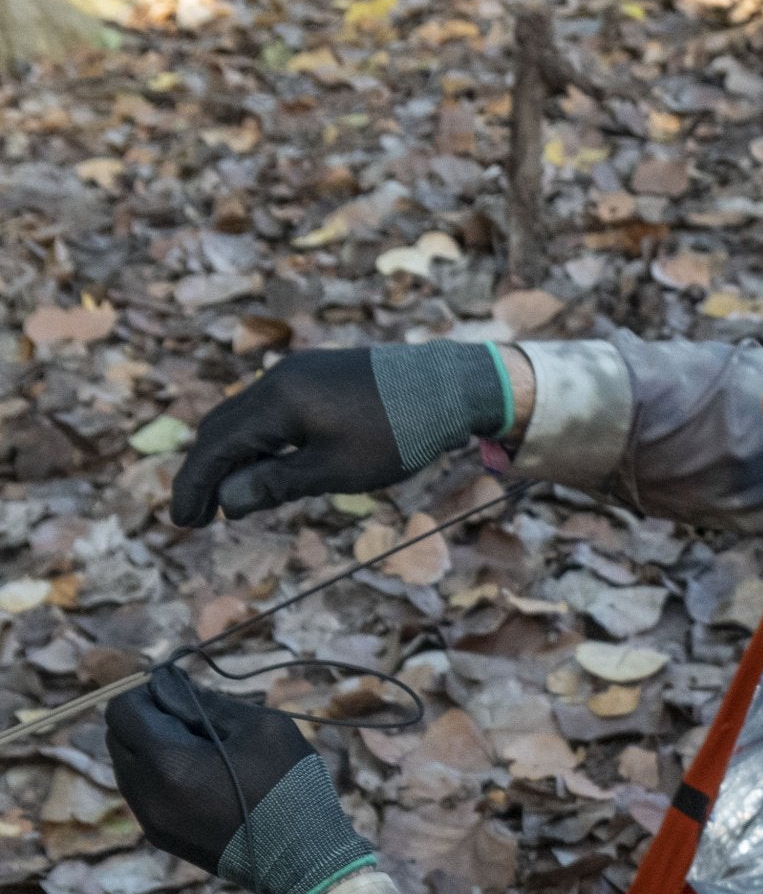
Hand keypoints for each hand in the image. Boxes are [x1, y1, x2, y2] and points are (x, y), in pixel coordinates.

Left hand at [106, 674, 376, 893]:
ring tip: (203, 756)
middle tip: (197, 725)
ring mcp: (150, 819)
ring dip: (153, 750)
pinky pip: (143, 793)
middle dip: (148, 721)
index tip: (184, 696)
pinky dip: (161, 777)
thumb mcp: (260, 727)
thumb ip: (205, 700)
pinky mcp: (161, 836)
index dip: (150, 693)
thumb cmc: (290, 785)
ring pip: (127, 766)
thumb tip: (168, 683)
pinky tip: (203, 782)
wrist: (305, 859)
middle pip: (117, 736)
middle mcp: (146, 792)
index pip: (122, 709)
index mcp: (167, 761)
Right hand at [171, 342, 510, 526]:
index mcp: (277, 401)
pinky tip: (266, 468)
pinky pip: (270, 409)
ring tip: (229, 499)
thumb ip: (278, 484)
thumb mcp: (337, 470)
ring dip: (231, 457)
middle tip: (197, 517)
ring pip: (244, 416)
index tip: (182, 522)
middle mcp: (278, 378)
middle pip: (221, 428)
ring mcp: (297, 372)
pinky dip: (257, 441)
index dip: (194, 486)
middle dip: (205, 473)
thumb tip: (227, 502)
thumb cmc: (399, 433)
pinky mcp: (315, 374)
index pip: (216, 446)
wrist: (450, 386)